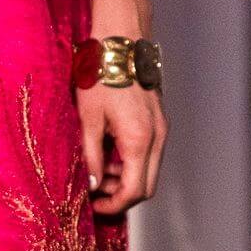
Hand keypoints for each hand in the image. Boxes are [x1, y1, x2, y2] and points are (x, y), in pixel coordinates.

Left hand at [77, 80, 168, 215]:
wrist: (121, 44)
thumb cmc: (101, 77)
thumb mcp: (89, 120)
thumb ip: (91, 157)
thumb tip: (93, 185)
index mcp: (139, 139)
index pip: (134, 191)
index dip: (114, 206)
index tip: (93, 206)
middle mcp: (157, 137)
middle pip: (147, 186)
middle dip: (122, 197)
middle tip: (95, 194)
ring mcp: (162, 129)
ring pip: (150, 170)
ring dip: (127, 179)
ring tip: (99, 171)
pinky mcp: (159, 121)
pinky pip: (151, 153)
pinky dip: (133, 162)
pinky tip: (110, 153)